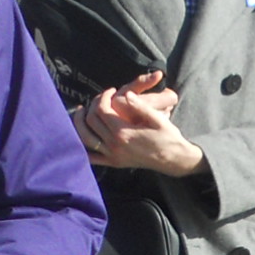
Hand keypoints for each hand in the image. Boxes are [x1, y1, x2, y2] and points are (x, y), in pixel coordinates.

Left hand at [78, 70, 204, 175]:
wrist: (175, 159)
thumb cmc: (168, 137)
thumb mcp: (157, 119)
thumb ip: (139, 106)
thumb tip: (124, 95)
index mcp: (124, 132)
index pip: (101, 110)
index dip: (102, 97)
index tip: (110, 91)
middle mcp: (114, 145)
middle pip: (91, 121)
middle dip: (92, 105)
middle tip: (99, 98)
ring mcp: (112, 156)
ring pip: (85, 138)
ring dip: (79, 123)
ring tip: (82, 111)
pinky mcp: (114, 163)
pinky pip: (91, 158)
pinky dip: (82, 147)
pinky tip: (80, 136)